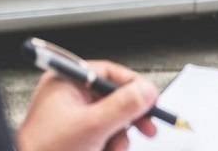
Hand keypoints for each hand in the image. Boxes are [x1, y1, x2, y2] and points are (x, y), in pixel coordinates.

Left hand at [17, 61, 158, 150]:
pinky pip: (103, 135)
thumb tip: (148, 90)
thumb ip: (123, 105)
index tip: (151, 99)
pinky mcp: (74, 137)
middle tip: (148, 126)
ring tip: (114, 149)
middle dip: (129, 117)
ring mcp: (71, 118)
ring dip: (119, 137)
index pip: (109, 73)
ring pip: (111, 119)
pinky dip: (109, 145)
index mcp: (66, 82)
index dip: (133, 86)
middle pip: (113, 97)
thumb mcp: (92, 125)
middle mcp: (69, 96)